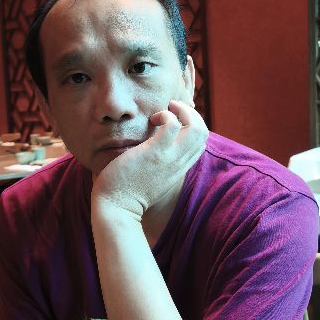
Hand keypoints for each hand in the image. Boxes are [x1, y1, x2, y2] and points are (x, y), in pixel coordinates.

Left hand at [91, 100, 208, 216]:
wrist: (116, 208)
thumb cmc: (126, 192)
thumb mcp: (150, 179)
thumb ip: (157, 165)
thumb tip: (150, 150)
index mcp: (178, 169)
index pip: (200, 144)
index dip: (192, 127)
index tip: (174, 121)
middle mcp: (179, 164)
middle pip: (203, 133)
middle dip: (191, 114)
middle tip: (173, 110)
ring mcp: (169, 158)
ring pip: (196, 127)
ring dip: (182, 111)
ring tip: (166, 110)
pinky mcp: (155, 153)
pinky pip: (172, 125)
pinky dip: (165, 115)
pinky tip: (152, 119)